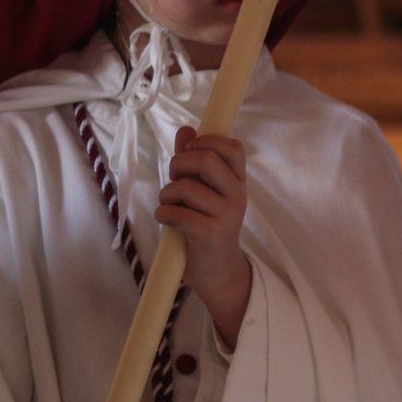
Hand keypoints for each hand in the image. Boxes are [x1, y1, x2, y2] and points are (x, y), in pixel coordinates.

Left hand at [156, 126, 252, 347]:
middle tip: (174, 179)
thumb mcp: (204, 193)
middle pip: (207, 159)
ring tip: (169, 206)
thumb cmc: (207, 228)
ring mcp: (226, 215)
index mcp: (237, 183)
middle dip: (179, 164)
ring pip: (186, 187)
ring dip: (167, 194)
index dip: (207, 141)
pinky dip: (163, 214)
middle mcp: (237, 196)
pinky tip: (169, 221)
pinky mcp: (211, 233)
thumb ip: (194, 162)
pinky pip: (176, 212)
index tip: (191, 151)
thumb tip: (186, 129)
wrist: (219, 272)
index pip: (233, 147)